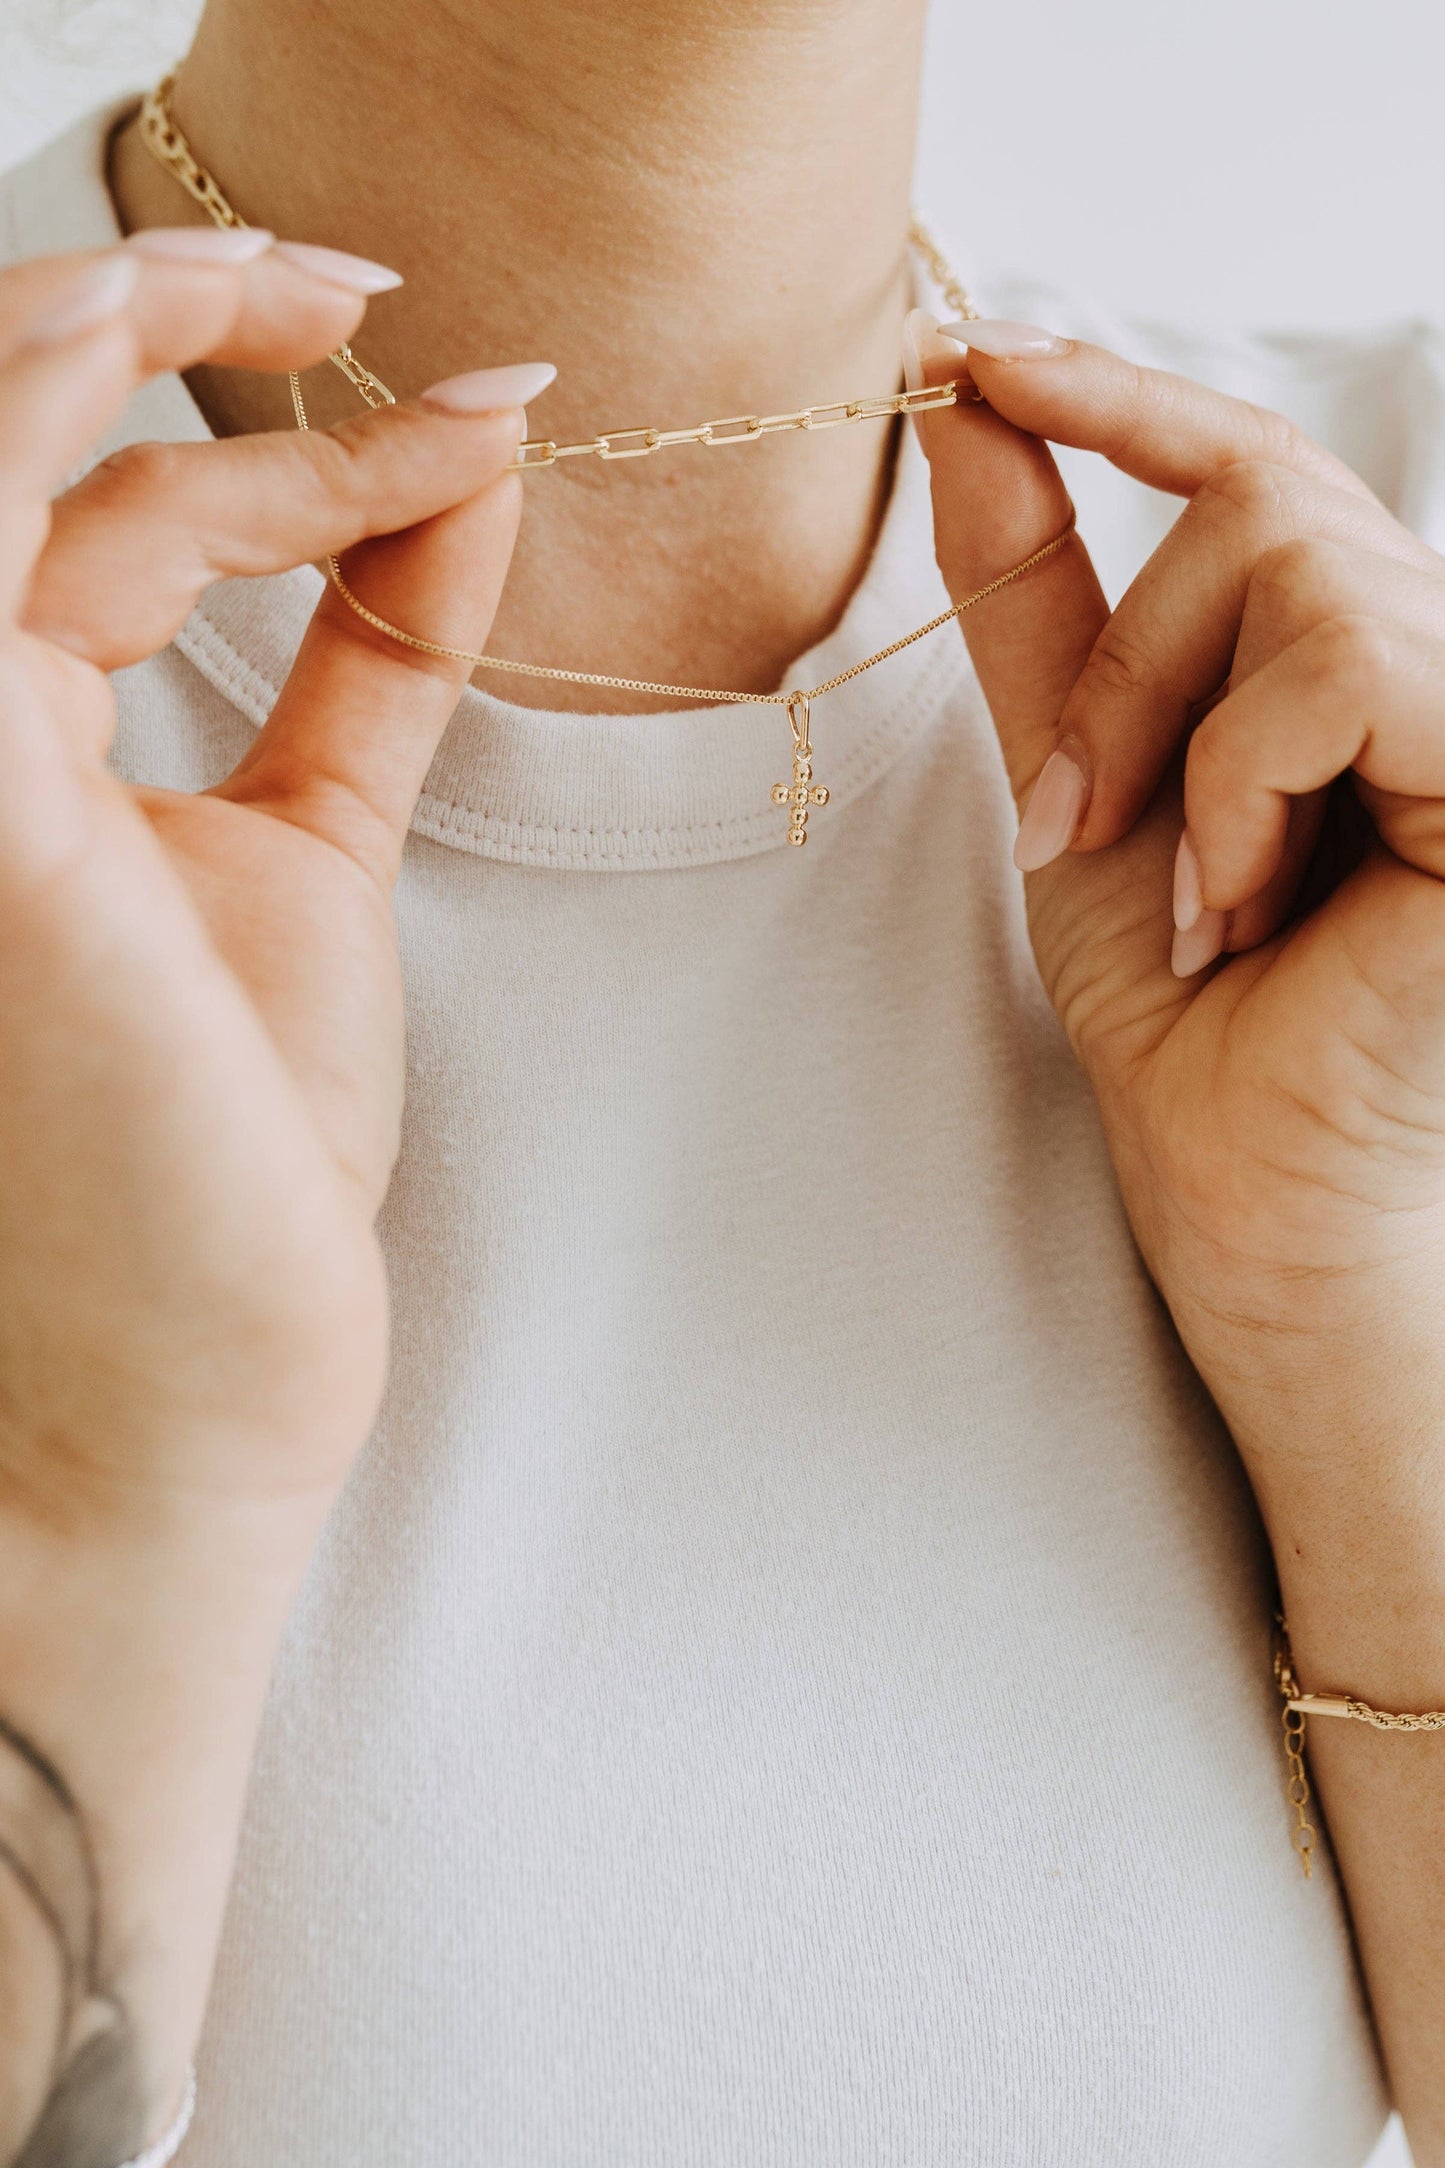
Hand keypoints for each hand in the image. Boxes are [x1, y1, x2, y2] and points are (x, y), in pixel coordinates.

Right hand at [0, 242, 523, 1534]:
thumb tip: (467, 487)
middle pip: (36, 442)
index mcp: (14, 739)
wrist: (197, 1374)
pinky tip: (194, 312)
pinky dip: (55, 387)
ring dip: (126, 312)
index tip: (484, 418)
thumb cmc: (234, 1150)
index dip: (301, 448)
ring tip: (322, 288)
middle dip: (187, 318)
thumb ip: (371, 667)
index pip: (124, 519)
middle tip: (373, 288)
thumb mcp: (315, 862)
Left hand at [913, 320, 1444, 1507]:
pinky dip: (1244, 783)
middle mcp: (1430, 647)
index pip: (1246, 457)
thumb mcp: (1076, 770)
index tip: (963, 363)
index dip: (1110, 392)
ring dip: (1174, 728)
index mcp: (1336, 646)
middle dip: (1119, 658)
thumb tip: (973, 418)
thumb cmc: (1180, 1002)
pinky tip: (1244, 907)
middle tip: (1066, 818)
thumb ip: (1039, 602)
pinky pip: (1346, 663)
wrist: (1239, 1172)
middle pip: (1255, 498)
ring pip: (1297, 561)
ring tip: (1182, 887)